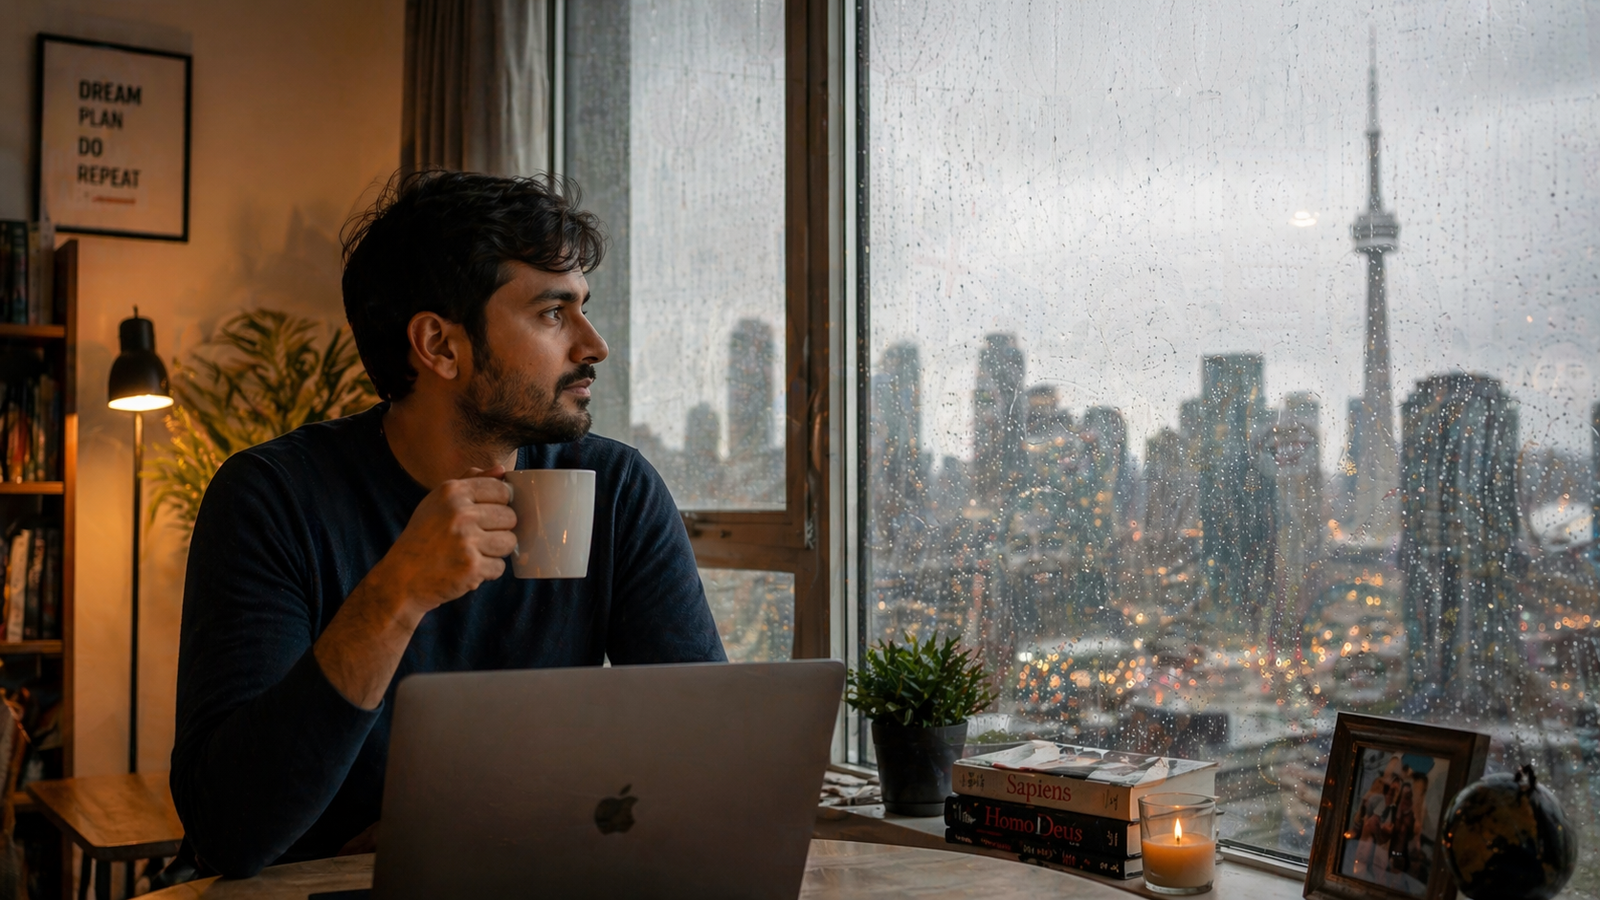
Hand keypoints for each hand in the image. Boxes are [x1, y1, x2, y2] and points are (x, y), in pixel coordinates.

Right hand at [371, 465, 516, 616]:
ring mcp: (466, 541)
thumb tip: (502, 470)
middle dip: (499, 529)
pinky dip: (488, 572)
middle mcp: (460, 513)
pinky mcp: (471, 567)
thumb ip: (470, 482)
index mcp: (452, 491)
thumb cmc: (424, 537)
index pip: (501, 489)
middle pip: (510, 517)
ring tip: (476, 553)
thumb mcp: (438, 501)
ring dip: (497, 551)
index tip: (486, 515)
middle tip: (478, 538)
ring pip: (509, 542)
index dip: (500, 504)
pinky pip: (500, 566)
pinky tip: (470, 568)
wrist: (402, 578)